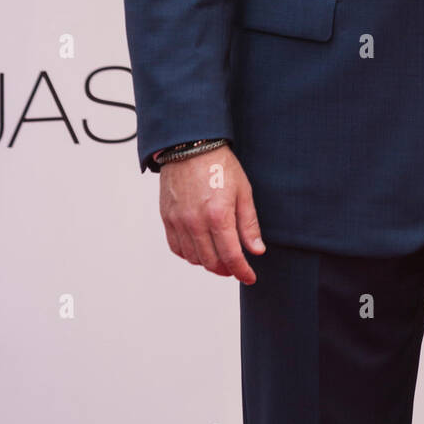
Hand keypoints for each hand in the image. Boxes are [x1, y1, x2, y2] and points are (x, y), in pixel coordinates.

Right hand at [159, 144, 265, 281]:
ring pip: (193, 258)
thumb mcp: (243, 191)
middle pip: (211, 262)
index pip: (231, 256)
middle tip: (235, 267)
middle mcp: (196, 222)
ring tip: (219, 257)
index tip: (249, 277)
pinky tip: (199, 249)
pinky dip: (189, 254)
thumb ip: (249, 224)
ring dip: (208, 263)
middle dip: (226, 269)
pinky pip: (176, 247)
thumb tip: (256, 250)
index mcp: (218, 216)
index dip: (242, 272)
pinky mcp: (167, 218)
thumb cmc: (219, 165)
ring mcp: (179, 221)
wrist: (190, 146)